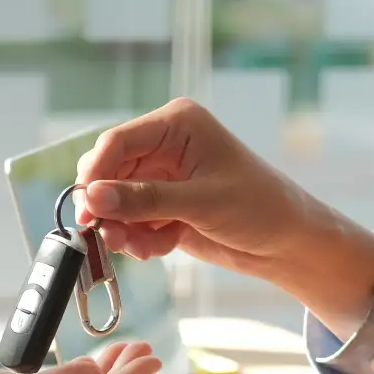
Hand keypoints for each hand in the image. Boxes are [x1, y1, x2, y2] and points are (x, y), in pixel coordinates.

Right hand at [74, 98, 373, 337]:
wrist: (287, 242)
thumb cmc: (258, 208)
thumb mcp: (200, 203)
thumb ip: (145, 200)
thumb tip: (93, 197)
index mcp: (176, 124)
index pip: (117, 142)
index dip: (95, 175)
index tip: (86, 210)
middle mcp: (164, 145)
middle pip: (109, 173)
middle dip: (109, 208)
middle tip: (110, 236)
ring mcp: (162, 177)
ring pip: (116, 202)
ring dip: (123, 229)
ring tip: (143, 248)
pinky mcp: (163, 206)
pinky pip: (131, 222)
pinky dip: (139, 239)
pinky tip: (162, 248)